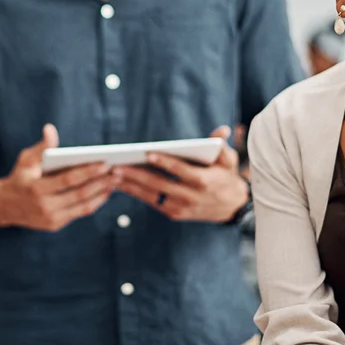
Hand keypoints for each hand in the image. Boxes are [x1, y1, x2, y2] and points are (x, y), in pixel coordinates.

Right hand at [0, 124, 119, 230]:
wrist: (4, 206)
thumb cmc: (20, 177)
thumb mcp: (26, 160)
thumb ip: (41, 147)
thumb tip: (50, 129)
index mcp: (36, 188)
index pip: (67, 180)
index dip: (88, 172)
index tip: (105, 163)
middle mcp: (44, 206)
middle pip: (79, 194)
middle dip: (102, 183)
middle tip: (118, 171)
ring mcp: (51, 218)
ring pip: (83, 206)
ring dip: (103, 193)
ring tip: (116, 180)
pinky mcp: (56, 224)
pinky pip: (80, 213)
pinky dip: (95, 202)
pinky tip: (106, 191)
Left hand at [114, 126, 248, 222]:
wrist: (231, 207)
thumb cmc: (226, 177)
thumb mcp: (228, 160)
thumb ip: (221, 146)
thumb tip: (221, 131)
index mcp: (204, 181)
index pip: (182, 170)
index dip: (165, 162)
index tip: (148, 153)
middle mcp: (191, 196)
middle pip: (161, 184)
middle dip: (138, 175)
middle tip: (119, 167)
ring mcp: (181, 207)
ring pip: (153, 196)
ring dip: (132, 186)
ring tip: (114, 175)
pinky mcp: (174, 214)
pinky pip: (152, 202)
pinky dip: (137, 193)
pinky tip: (123, 184)